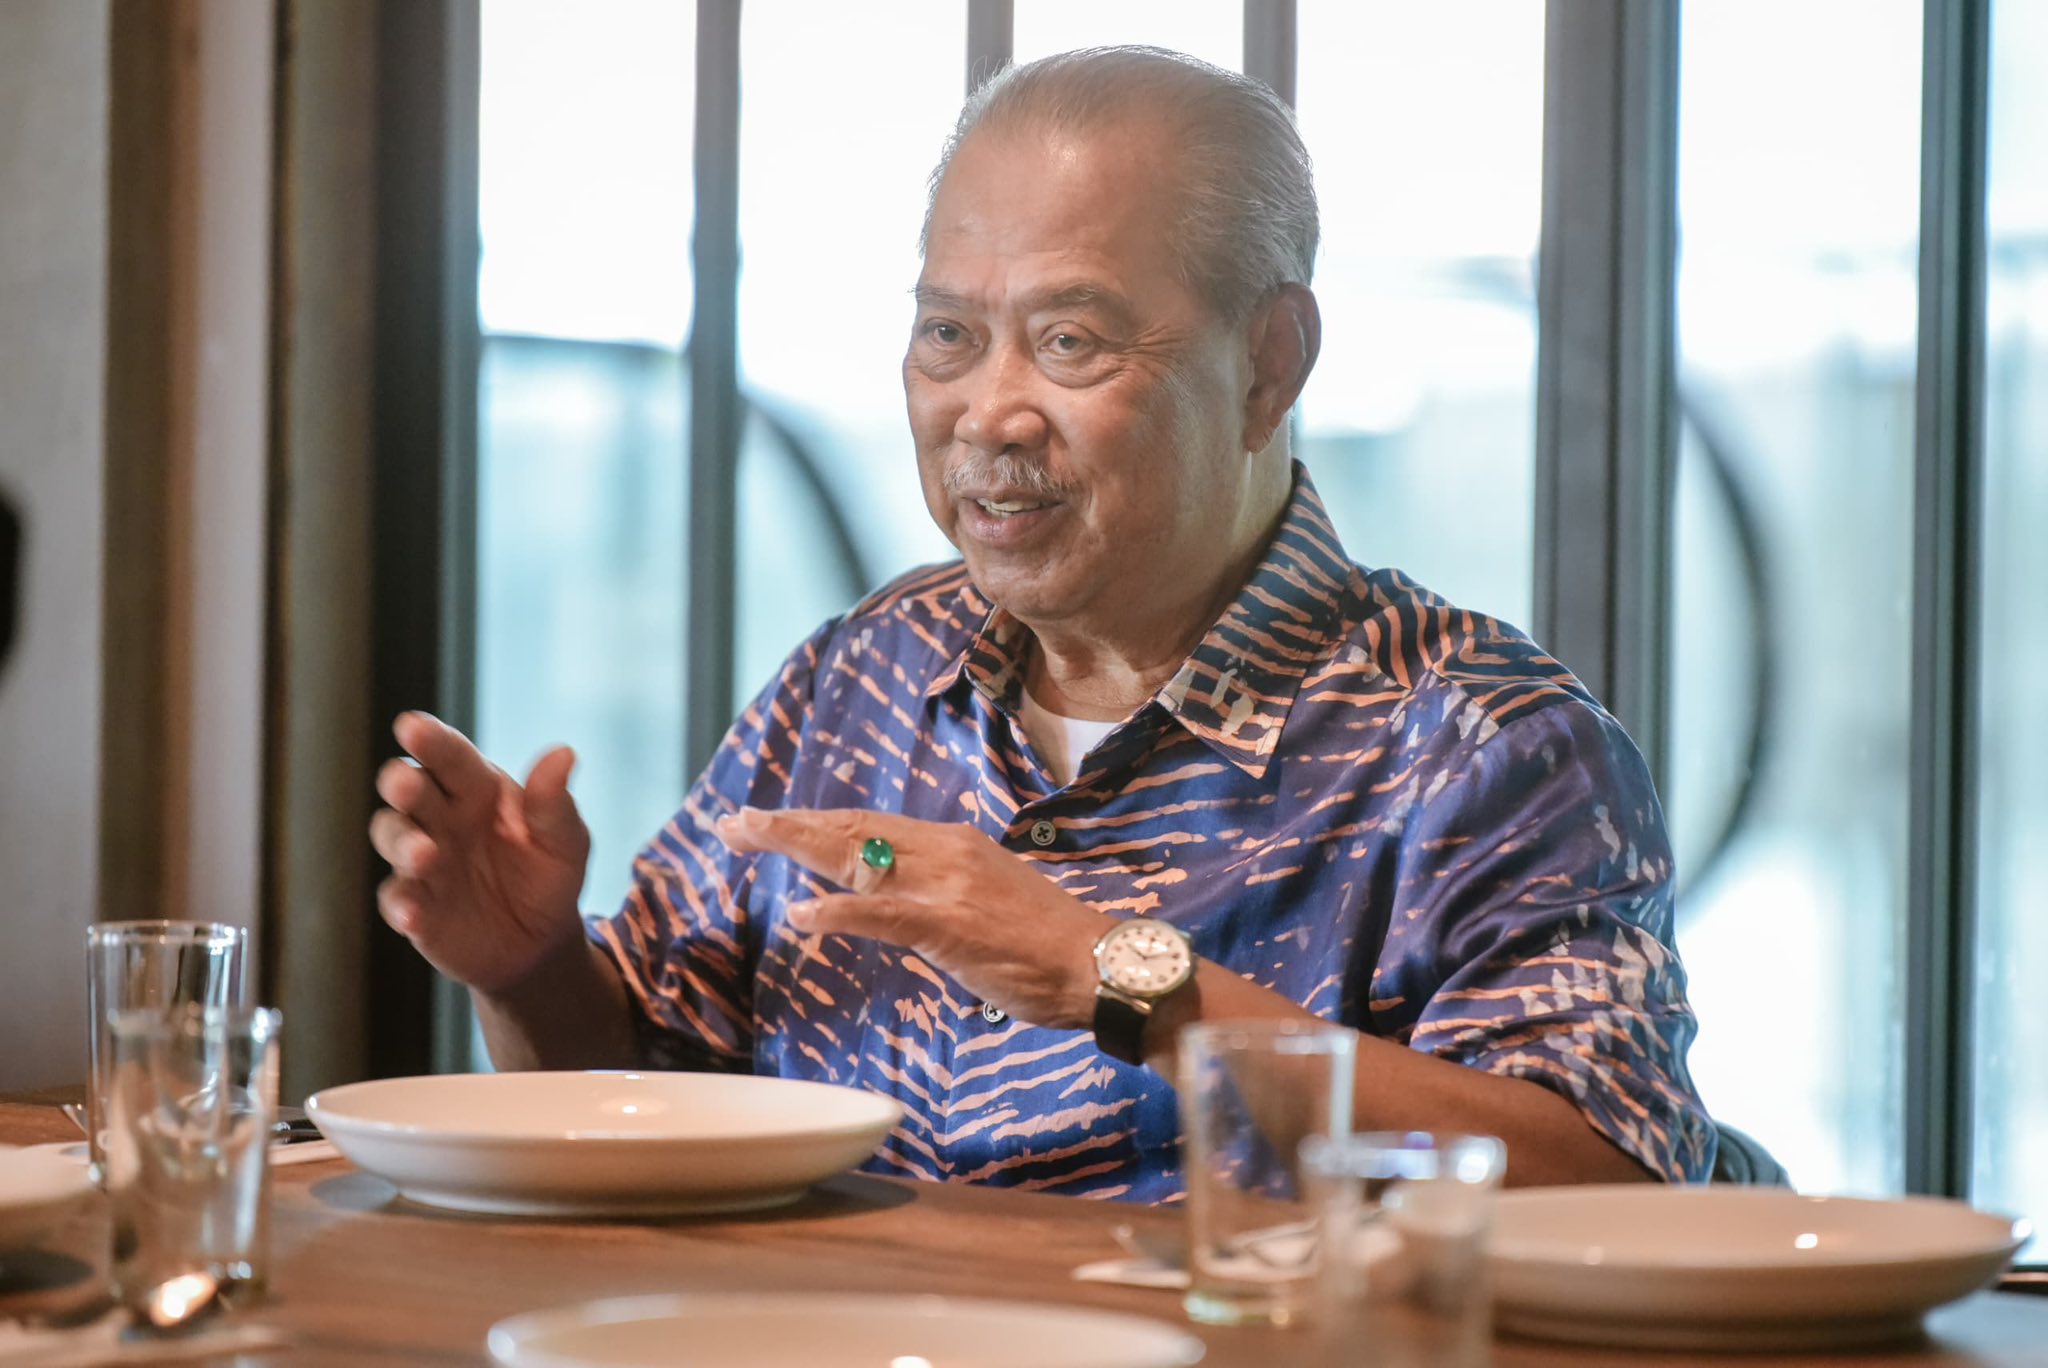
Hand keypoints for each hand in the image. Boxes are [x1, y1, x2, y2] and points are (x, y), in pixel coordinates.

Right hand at [369, 712, 591, 994]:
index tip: (411, 726)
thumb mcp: (565, 840)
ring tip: (426, 854)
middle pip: (409, 789)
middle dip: (402, 784)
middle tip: (406, 784)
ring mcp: (422, 861)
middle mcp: (441, 817)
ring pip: (393, 837)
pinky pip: (396, 899)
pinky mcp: (414, 905)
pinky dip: (401, 904)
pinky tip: (414, 914)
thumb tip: (564, 753)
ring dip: (403, 842)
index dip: (430, 740)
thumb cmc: (549, 874)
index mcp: (478, 789)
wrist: (541, 942)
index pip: (450, 756)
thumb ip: (555, 802)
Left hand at [714, 806, 1112, 1030]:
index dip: (816, 821)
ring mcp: (946, 887)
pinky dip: (837, 913)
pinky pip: (882, 914)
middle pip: (851, 830)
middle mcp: (945, 852)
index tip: (771, 821)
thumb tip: (897, 901)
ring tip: (746, 839)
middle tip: (734, 823)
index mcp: (954, 845)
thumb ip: (941, 894)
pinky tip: (801, 914)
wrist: (1101, 964)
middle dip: (788, 826)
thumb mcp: (988, 902)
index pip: (871, 824)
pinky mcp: (950, 926)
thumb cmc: (1049, 945)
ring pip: (856, 858)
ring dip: (795, 846)